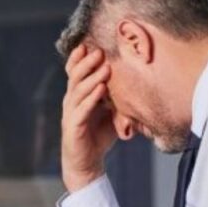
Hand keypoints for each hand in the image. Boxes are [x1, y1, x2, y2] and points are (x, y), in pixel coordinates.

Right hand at [61, 45, 114, 191]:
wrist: (87, 163)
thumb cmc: (99, 136)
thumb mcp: (111, 113)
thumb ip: (118, 98)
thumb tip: (137, 82)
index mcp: (77, 96)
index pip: (74, 72)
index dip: (78, 58)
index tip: (89, 43)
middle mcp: (71, 102)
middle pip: (75, 77)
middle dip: (87, 63)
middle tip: (99, 50)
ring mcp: (70, 114)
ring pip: (78, 91)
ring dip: (92, 78)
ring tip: (104, 68)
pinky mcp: (73, 127)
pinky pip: (81, 110)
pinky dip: (91, 99)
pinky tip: (100, 90)